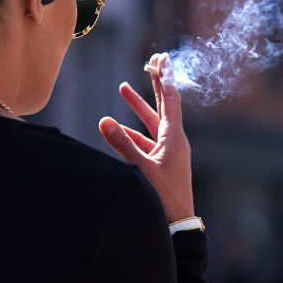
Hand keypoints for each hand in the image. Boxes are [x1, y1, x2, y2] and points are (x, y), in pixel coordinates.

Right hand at [98, 53, 193, 222]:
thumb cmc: (164, 197)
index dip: (164, 77)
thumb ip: (122, 144)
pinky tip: (118, 128)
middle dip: (155, 83)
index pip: (170, 99)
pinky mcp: (161, 163)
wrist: (178, 224)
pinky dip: (133, 131)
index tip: (161, 58)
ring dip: (138, 106)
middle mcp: (174, 140)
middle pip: (164, 104)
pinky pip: (146, 139)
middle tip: (152, 61)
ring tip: (123, 88)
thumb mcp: (141, 168)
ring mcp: (168, 152)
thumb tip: (104, 120)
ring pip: (152, 122)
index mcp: (174, 137)